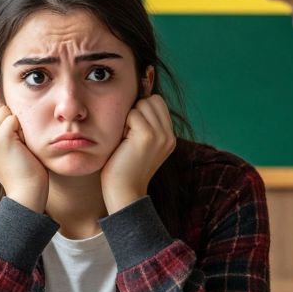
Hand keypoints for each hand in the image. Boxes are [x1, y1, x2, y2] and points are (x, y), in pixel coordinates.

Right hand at [0, 103, 47, 212]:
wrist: (26, 193)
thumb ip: (2, 134)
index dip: (7, 120)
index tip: (15, 141)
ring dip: (17, 124)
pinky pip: (13, 118)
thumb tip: (10, 111)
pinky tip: (23, 146)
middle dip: (11, 119)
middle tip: (19, 142)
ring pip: (4, 110)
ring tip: (20, 144)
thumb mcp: (7, 151)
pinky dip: (22, 129)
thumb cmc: (24, 172)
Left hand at [100, 95, 176, 212]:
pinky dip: (123, 124)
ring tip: (126, 139)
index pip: (158, 102)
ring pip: (142, 104)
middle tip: (128, 135)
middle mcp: (169, 135)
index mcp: (169, 137)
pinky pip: (132, 113)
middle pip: (152, 100)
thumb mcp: (140, 144)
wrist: (123, 192)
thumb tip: (137, 98)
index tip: (132, 130)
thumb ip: (145, 125)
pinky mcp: (148, 136)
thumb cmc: (124, 168)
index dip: (142, 110)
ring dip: (129, 118)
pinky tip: (122, 142)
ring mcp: (161, 135)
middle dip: (136, 111)